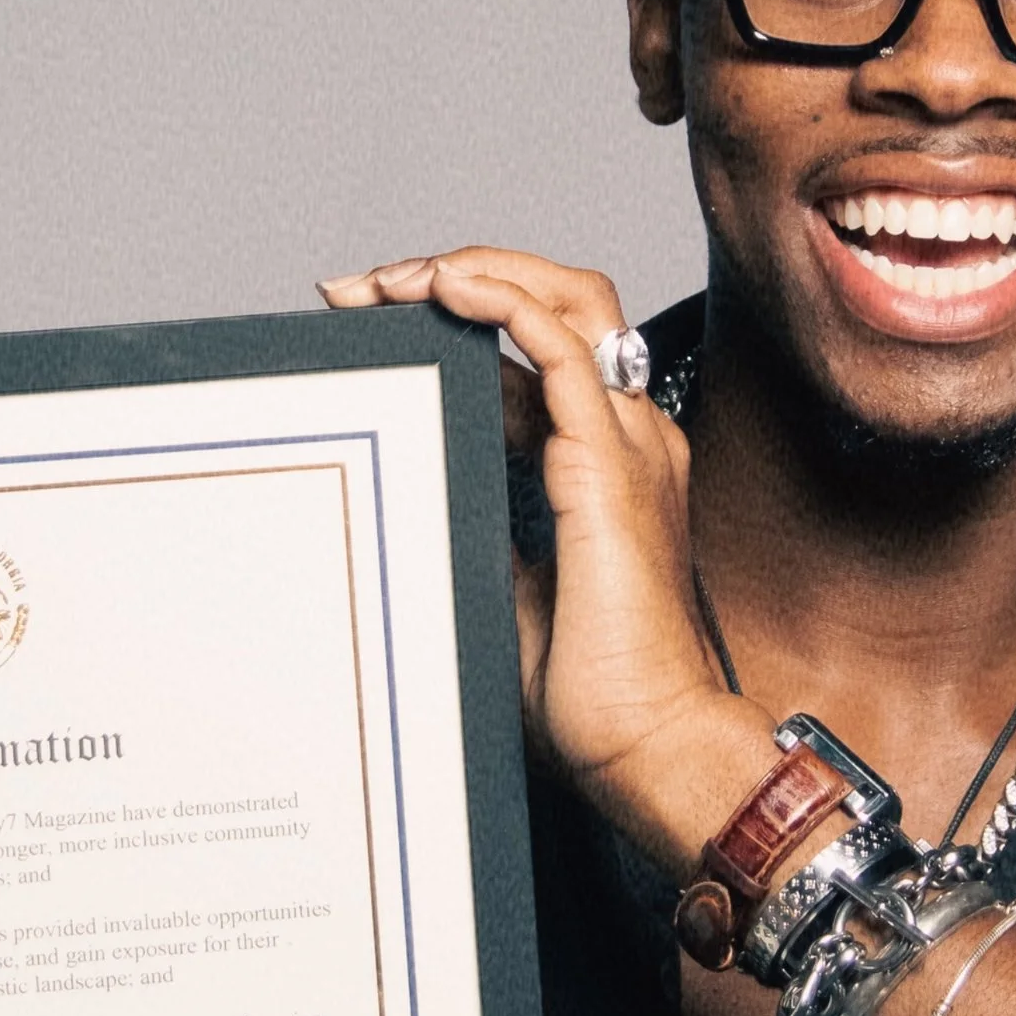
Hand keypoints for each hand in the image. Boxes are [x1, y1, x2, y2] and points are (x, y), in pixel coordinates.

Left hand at [319, 249, 772, 866]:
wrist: (645, 743)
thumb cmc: (591, 691)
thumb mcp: (507, 586)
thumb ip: (480, 526)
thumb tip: (418, 484)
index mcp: (606, 464)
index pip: (533, 355)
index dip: (457, 323)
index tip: (372, 321)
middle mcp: (627, 438)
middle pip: (561, 301)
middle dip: (464, 273)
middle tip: (370, 287)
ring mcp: (628, 444)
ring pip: (566, 300)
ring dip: (473, 272)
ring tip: (392, 279)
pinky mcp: (608, 466)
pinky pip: (560, 347)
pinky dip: (503, 301)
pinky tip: (444, 288)